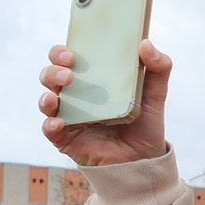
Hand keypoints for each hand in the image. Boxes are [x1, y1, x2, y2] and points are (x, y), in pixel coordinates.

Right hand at [38, 41, 172, 166]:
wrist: (144, 160)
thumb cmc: (145, 124)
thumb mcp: (155, 95)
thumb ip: (158, 68)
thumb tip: (146, 44)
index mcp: (91, 79)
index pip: (67, 59)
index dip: (62, 52)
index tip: (72, 52)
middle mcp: (75, 96)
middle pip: (51, 76)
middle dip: (53, 70)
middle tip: (69, 71)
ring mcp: (68, 117)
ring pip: (46, 100)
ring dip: (49, 93)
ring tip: (61, 93)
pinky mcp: (66, 139)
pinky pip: (49, 129)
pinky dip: (50, 124)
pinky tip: (58, 123)